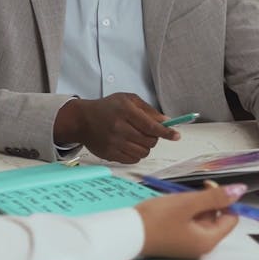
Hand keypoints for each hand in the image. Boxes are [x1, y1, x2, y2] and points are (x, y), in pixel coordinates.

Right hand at [54, 92, 179, 162]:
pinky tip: (129, 144)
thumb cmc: (107, 107)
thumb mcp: (128, 99)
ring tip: (137, 138)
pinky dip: (136, 154)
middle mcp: (119, 127)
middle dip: (154, 138)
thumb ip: (148, 110)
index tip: (176, 136)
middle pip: (149, 141)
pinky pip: (133, 159)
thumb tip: (166, 122)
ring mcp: (114, 142)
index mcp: (125, 111)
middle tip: (148, 132)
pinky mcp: (110, 154)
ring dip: (145, 147)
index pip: (152, 126)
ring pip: (143, 152)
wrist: (82, 120)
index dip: (166, 132)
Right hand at [136, 184, 244, 259]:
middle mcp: (201, 246)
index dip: (224, 199)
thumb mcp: (187, 204)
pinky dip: (184, 212)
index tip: (205, 186)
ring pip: (201, 218)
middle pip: (216, 218)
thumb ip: (215, 197)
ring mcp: (188, 244)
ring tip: (176, 200)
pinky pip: (189, 223)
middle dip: (205, 201)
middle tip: (187, 193)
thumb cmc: (157, 219)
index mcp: (208, 241)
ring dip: (193, 205)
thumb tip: (240, 190)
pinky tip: (171, 207)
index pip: (231, 218)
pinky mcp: (177, 240)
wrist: (128, 232)